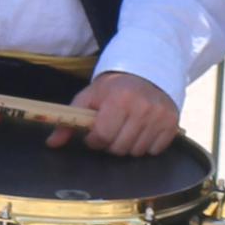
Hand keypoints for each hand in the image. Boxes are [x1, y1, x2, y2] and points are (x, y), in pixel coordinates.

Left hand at [55, 71, 180, 157]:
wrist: (147, 72)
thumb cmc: (114, 87)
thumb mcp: (89, 97)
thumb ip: (69, 121)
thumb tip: (52, 143)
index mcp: (119, 99)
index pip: (103, 136)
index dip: (95, 139)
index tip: (95, 132)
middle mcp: (143, 108)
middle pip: (119, 148)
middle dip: (110, 143)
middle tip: (110, 129)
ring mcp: (160, 116)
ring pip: (136, 152)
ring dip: (127, 146)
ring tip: (125, 129)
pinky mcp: (172, 124)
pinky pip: (154, 151)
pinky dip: (145, 145)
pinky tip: (141, 130)